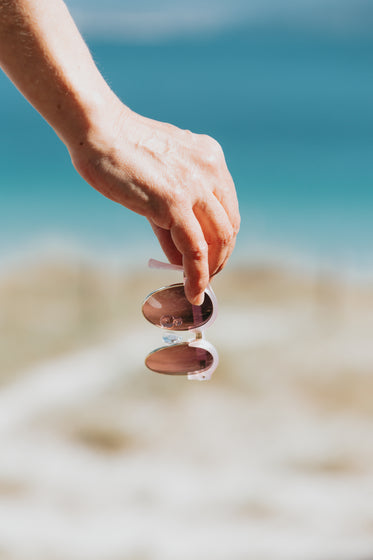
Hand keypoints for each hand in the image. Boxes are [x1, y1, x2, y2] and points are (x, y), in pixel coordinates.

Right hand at [70, 103, 239, 304]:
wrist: (97, 130)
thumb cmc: (119, 151)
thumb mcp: (159, 179)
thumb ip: (173, 214)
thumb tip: (179, 255)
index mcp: (210, 158)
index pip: (227, 210)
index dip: (221, 240)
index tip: (210, 259)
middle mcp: (210, 170)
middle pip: (227, 227)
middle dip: (219, 258)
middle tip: (205, 277)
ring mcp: (195, 185)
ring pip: (218, 240)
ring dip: (211, 269)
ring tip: (197, 287)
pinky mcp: (175, 202)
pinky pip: (195, 249)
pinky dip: (197, 275)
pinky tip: (192, 291)